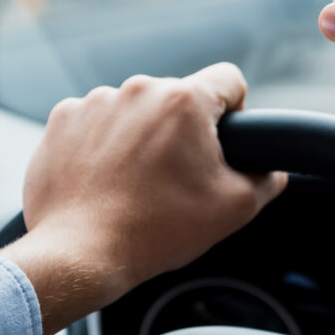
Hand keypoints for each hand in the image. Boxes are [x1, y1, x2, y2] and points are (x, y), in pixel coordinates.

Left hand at [0, 63, 286, 334]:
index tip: (222, 141)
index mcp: (183, 101)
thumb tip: (272, 170)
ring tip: (137, 183)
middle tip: (177, 178)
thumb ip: (267, 179)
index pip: (229, 80)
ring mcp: (94, 103)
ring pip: (136, 110)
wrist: (80, 254)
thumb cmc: (154, 232)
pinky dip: (103, 146)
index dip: (235, 110)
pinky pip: (96, 122)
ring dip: (141, 137)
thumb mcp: (234, 209)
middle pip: (178, 98)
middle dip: (183, 131)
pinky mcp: (62, 121)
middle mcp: (138, 90)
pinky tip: (106, 180)